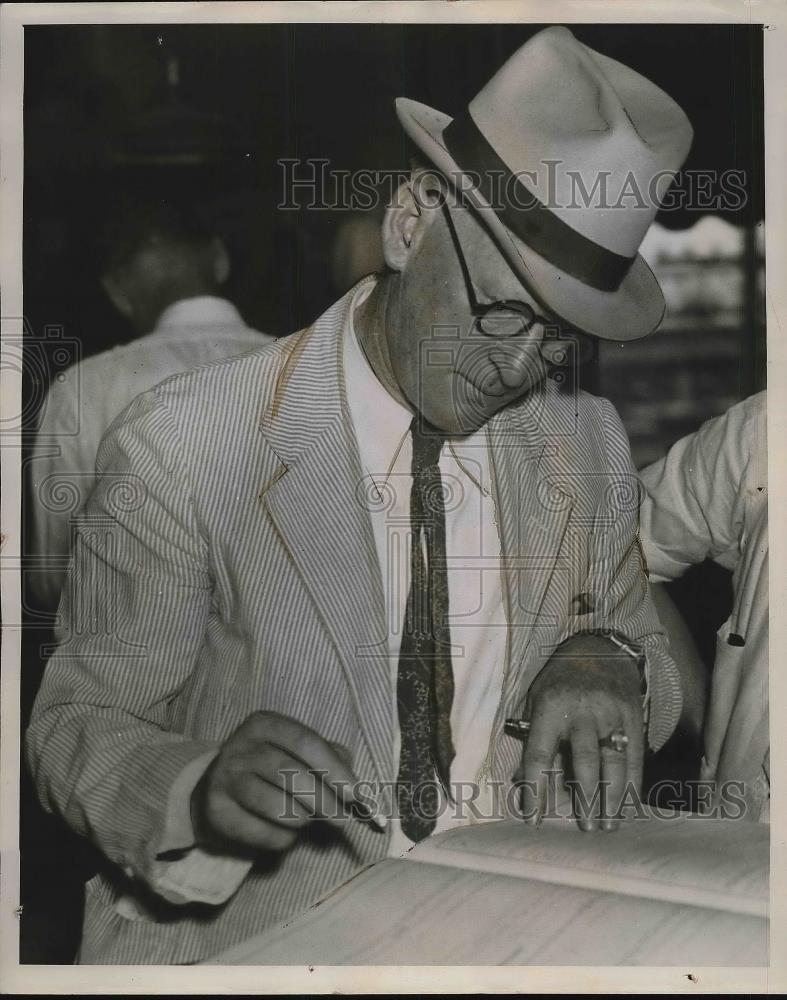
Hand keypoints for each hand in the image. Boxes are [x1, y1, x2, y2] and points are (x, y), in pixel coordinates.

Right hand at [191, 711, 363, 853]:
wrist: (216, 788)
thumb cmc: (270, 766)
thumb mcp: (297, 751)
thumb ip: (330, 759)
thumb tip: (357, 790)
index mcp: (264, 724)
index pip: (305, 742)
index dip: (334, 769)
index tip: (356, 794)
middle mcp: (241, 747)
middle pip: (292, 775)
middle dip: (325, 801)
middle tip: (343, 819)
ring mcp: (225, 779)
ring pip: (279, 807)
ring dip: (303, 820)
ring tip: (307, 818)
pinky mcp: (217, 812)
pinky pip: (264, 834)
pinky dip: (284, 838)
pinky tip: (283, 829)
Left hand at [519, 635, 643, 831]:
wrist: (600, 651)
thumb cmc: (560, 682)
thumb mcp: (537, 700)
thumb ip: (533, 737)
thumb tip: (522, 782)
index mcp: (551, 707)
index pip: (540, 753)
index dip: (535, 787)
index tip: (532, 816)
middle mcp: (583, 711)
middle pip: (585, 760)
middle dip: (586, 797)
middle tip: (585, 827)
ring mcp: (611, 714)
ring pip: (614, 762)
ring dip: (612, 798)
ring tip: (608, 825)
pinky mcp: (633, 717)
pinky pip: (635, 756)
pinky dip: (633, 783)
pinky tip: (630, 806)